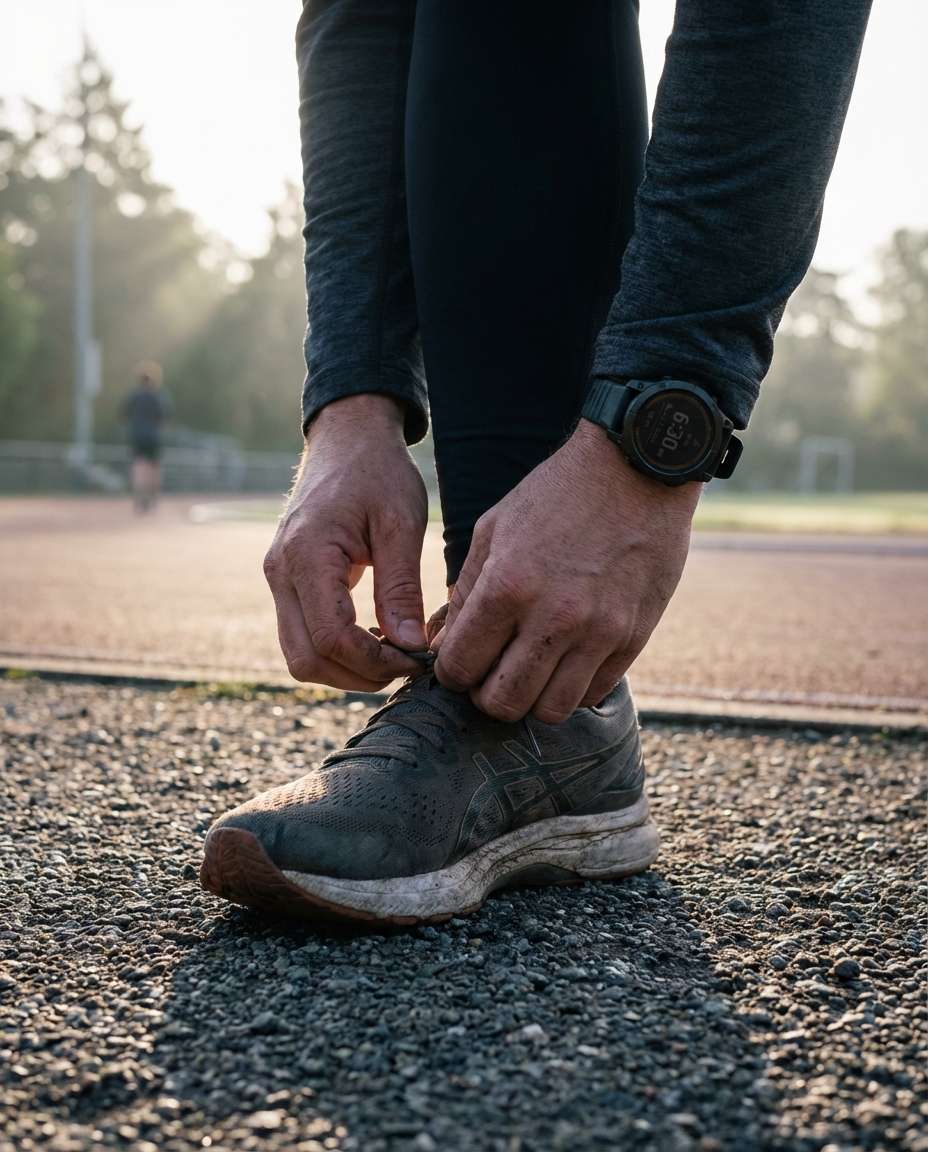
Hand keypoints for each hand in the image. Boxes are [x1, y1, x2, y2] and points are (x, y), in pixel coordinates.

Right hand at [263, 394, 427, 690]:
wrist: (346, 440)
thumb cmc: (378, 473)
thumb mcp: (400, 525)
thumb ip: (402, 587)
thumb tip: (411, 646)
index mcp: (307, 555)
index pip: (331, 637)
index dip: (375, 661)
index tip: (417, 659)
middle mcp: (280, 572)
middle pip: (307, 659)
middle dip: (359, 675)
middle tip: (407, 664)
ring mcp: (277, 579)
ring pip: (300, 656)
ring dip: (346, 668)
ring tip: (395, 653)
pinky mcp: (286, 582)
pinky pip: (302, 635)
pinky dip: (337, 650)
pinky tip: (377, 637)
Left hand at [433, 420, 699, 721]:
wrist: (636, 470)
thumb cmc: (556, 495)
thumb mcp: (494, 529)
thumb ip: (465, 592)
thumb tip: (441, 643)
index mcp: (507, 585)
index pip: (460, 667)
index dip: (450, 672)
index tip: (457, 662)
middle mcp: (552, 617)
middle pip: (502, 702)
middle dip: (485, 695)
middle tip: (490, 673)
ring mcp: (597, 632)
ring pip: (549, 711)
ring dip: (530, 699)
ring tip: (528, 670)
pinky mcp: (632, 638)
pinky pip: (592, 694)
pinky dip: (571, 688)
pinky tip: (564, 660)